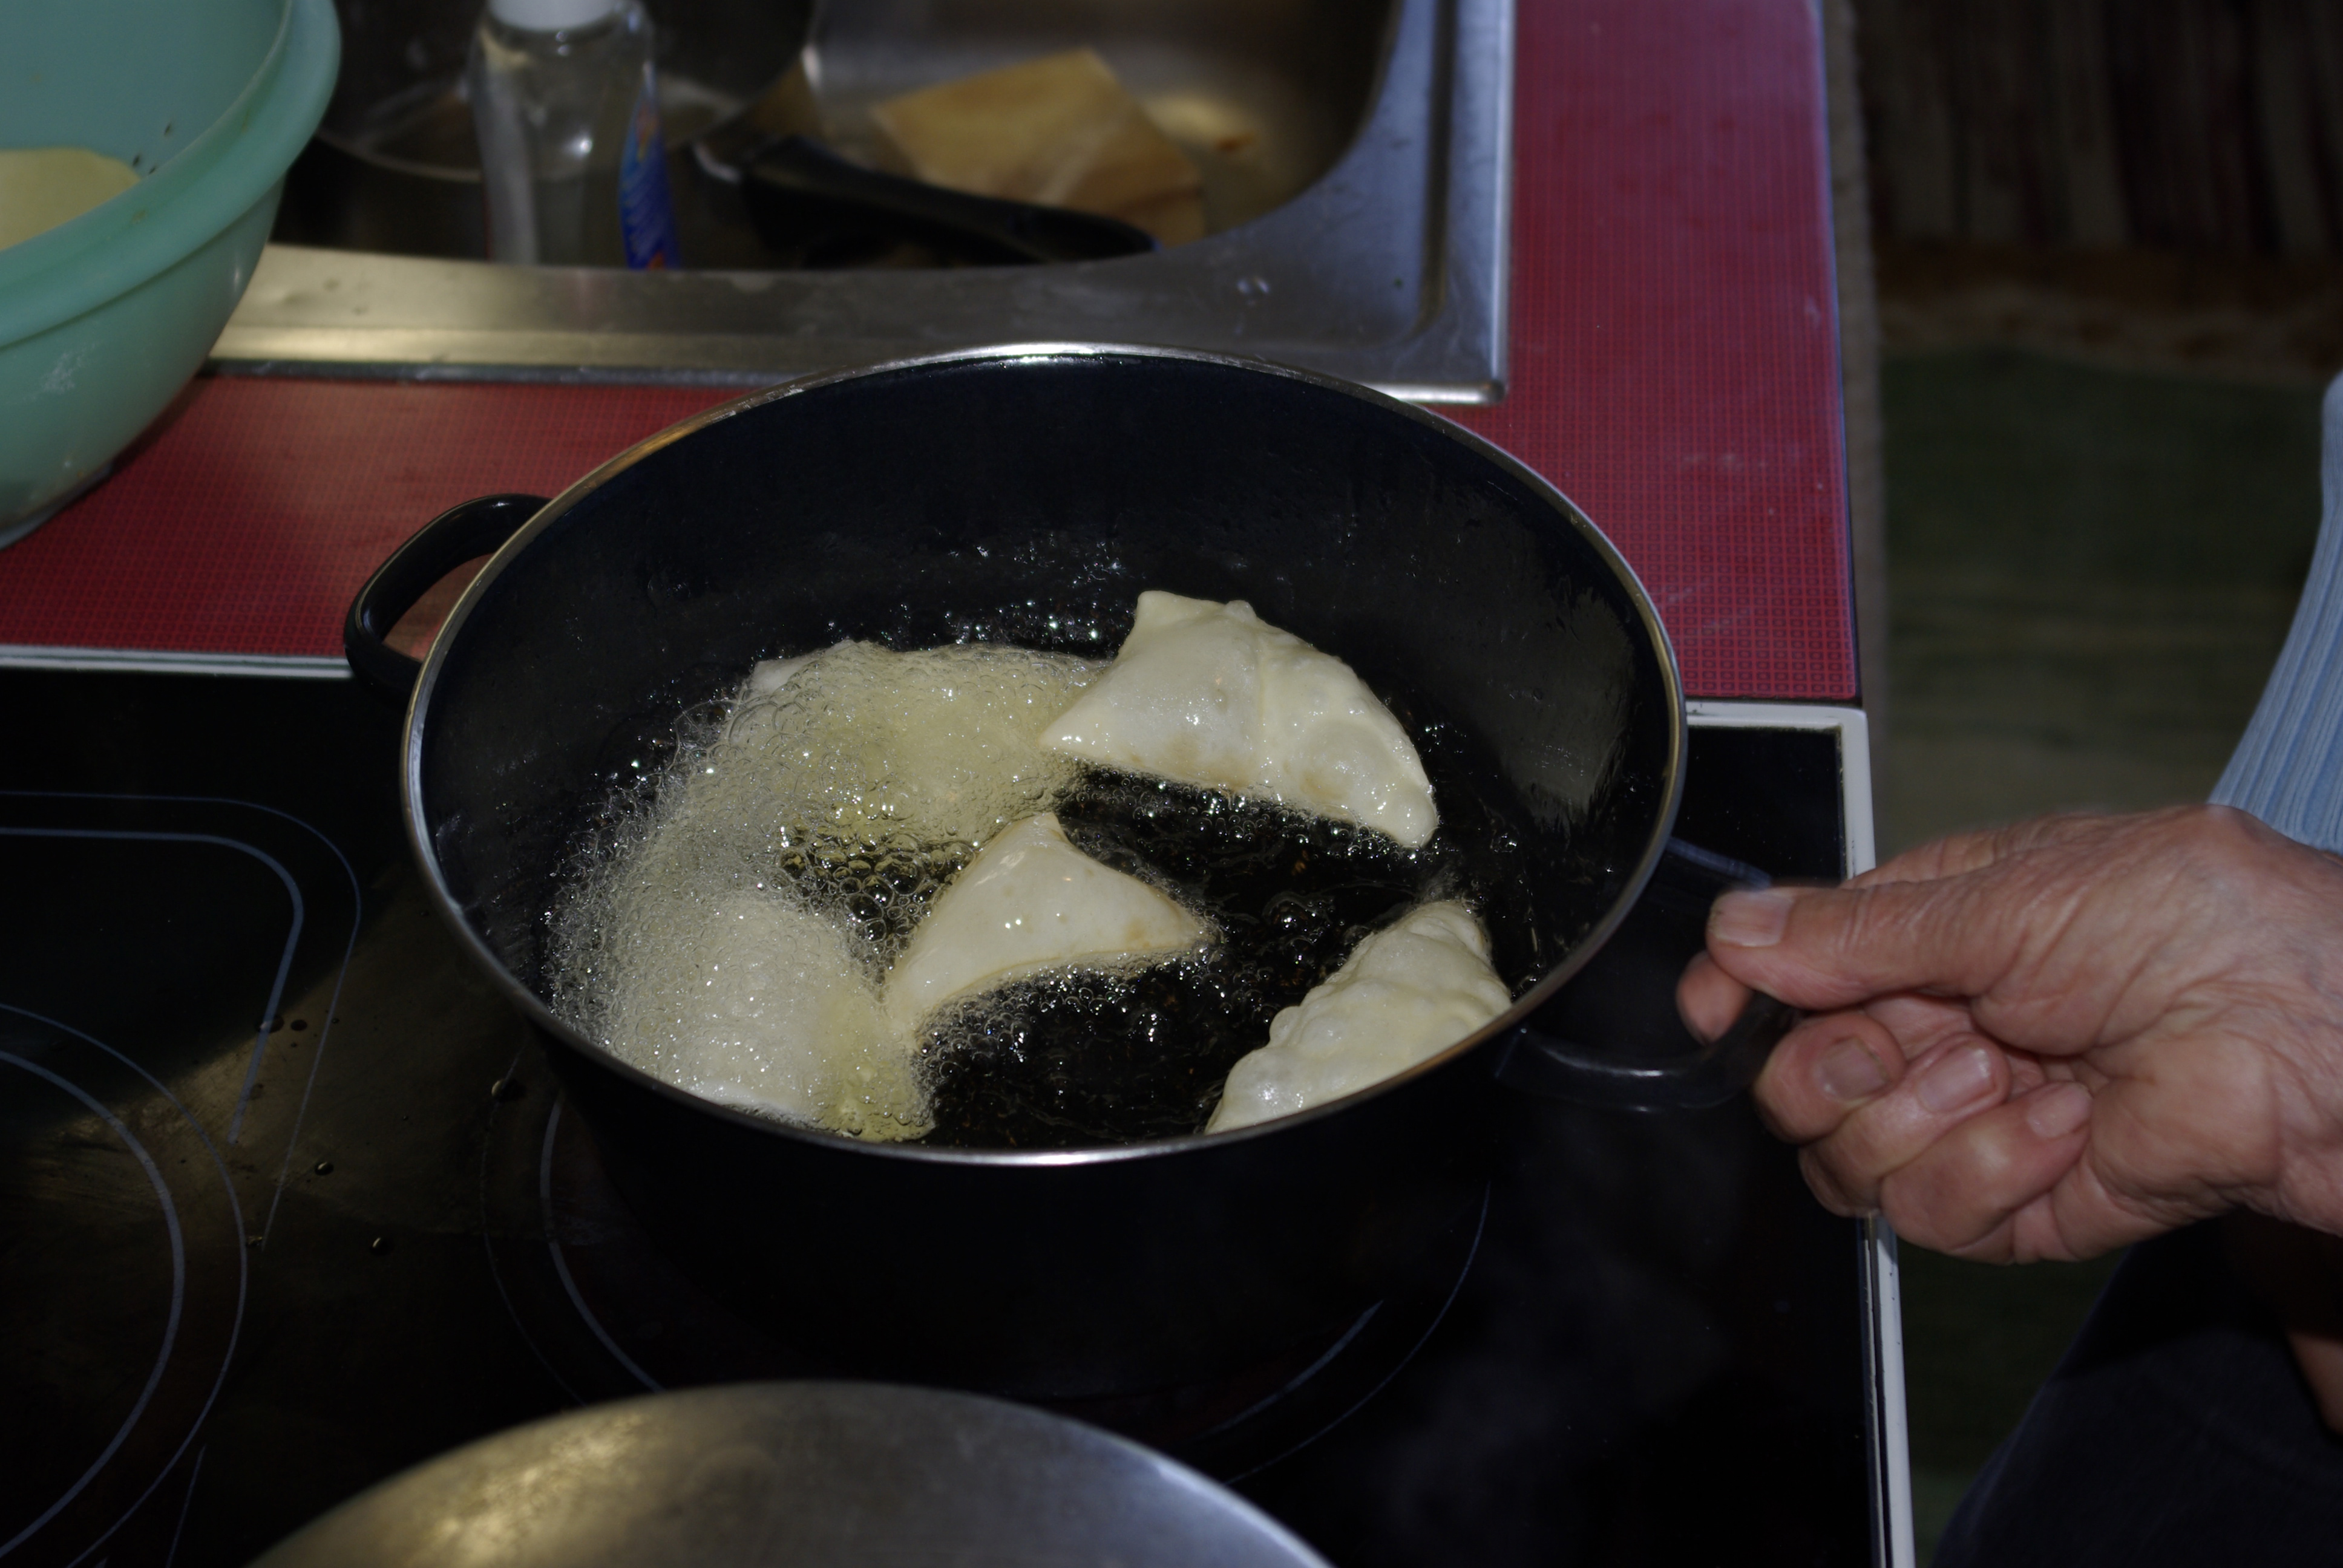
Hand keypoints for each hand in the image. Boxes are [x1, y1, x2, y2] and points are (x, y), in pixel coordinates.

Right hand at [1677, 806, 2342, 1262]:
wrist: (2310, 1040)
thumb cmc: (2192, 924)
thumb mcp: (2007, 896)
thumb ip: (1856, 929)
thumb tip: (1735, 930)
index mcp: (1933, 932)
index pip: (1788, 970)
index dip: (1737, 995)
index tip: (1716, 1010)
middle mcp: (1943, 1027)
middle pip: (1796, 1081)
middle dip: (1832, 1069)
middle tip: (1899, 1043)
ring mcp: (1975, 1119)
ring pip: (1847, 1162)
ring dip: (1926, 1120)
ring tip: (2019, 1074)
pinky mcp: (2017, 1203)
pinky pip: (1931, 1216)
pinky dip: (1993, 1171)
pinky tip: (2068, 1127)